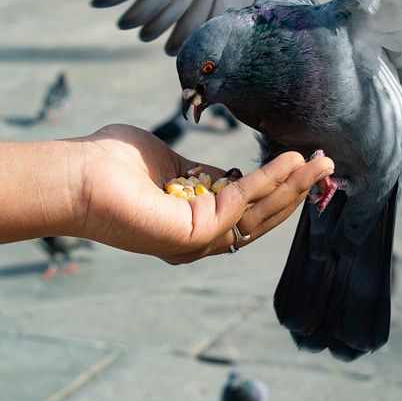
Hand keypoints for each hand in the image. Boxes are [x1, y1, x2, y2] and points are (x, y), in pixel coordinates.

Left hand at [71, 124, 332, 263]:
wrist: (76, 175)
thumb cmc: (110, 163)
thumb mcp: (168, 164)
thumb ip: (199, 171)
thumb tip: (225, 172)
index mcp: (193, 223)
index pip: (247, 210)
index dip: (277, 189)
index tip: (301, 163)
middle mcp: (199, 239)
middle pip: (261, 217)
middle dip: (296, 190)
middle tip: (325, 164)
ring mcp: (198, 240)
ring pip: (258, 214)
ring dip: (293, 187)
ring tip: (319, 162)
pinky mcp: (194, 232)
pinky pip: (242, 203)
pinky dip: (269, 180)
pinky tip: (290, 161)